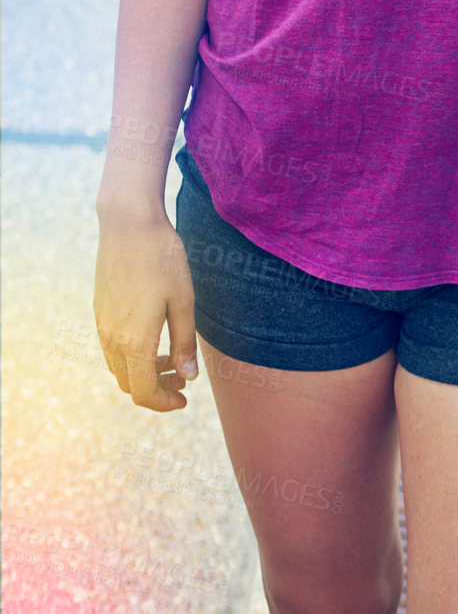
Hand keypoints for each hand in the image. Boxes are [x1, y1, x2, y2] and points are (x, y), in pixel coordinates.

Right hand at [93, 210, 199, 411]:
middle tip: (183, 377)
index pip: (143, 393)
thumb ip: (185, 342)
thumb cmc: (162, 258)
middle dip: (157, 388)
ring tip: (171, 357)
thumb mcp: (184, 300)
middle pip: (128, 384)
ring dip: (143, 372)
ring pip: (118, 367)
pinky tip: (152, 335)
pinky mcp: (99, 310)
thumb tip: (188, 377)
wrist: (128, 224)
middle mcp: (111, 339)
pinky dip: (131, 355)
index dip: (164, 403)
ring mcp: (101, 324)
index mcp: (134, 341)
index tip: (185, 398)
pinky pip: (111, 347)